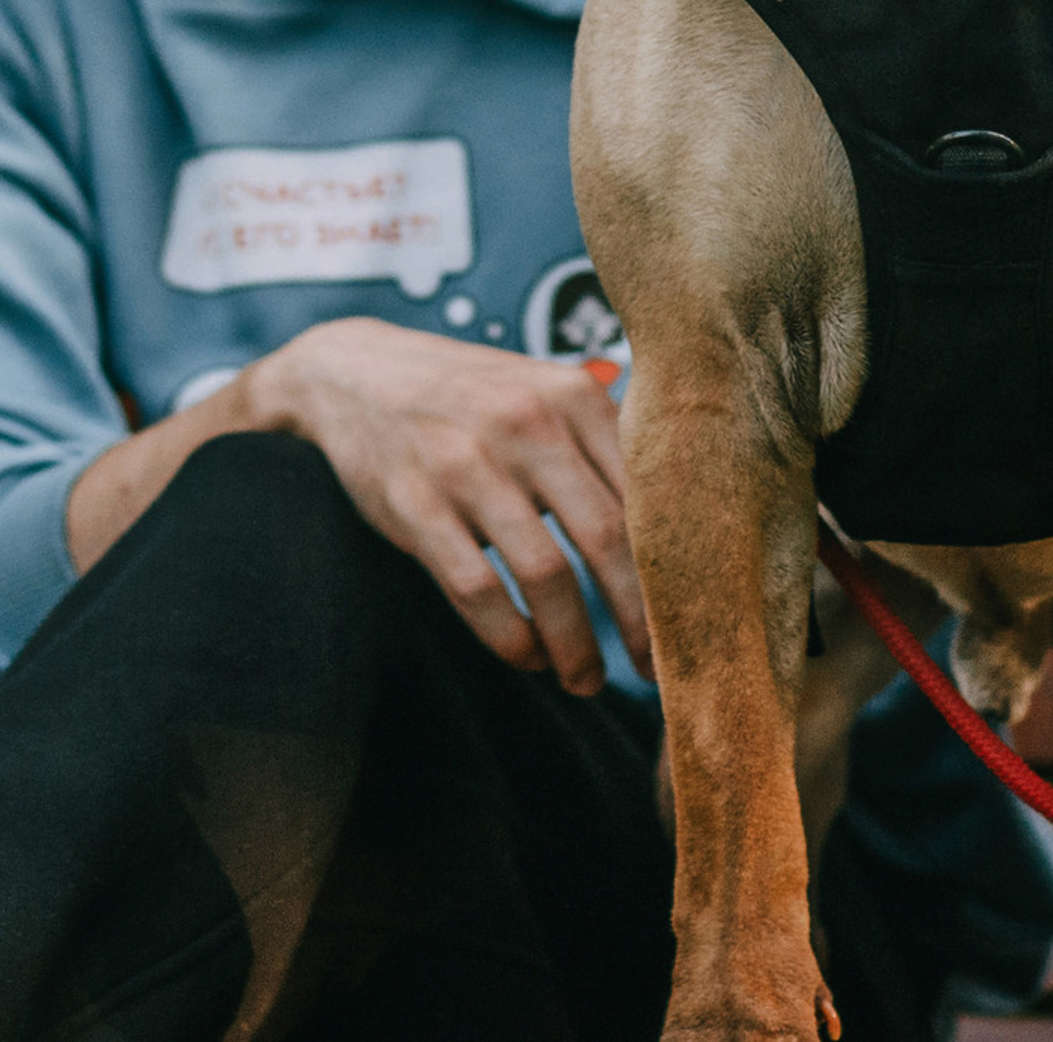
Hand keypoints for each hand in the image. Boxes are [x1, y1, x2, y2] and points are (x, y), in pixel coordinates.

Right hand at [243, 317, 649, 692]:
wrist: (360, 371)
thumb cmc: (475, 395)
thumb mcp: (544, 393)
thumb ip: (602, 444)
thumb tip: (677, 526)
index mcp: (575, 396)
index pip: (646, 493)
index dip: (674, 563)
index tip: (692, 615)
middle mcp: (529, 425)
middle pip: (606, 538)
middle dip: (638, 617)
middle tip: (655, 668)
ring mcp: (469, 466)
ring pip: (545, 575)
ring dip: (574, 643)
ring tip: (585, 680)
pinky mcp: (416, 506)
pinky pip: (477, 590)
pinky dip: (510, 638)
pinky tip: (529, 657)